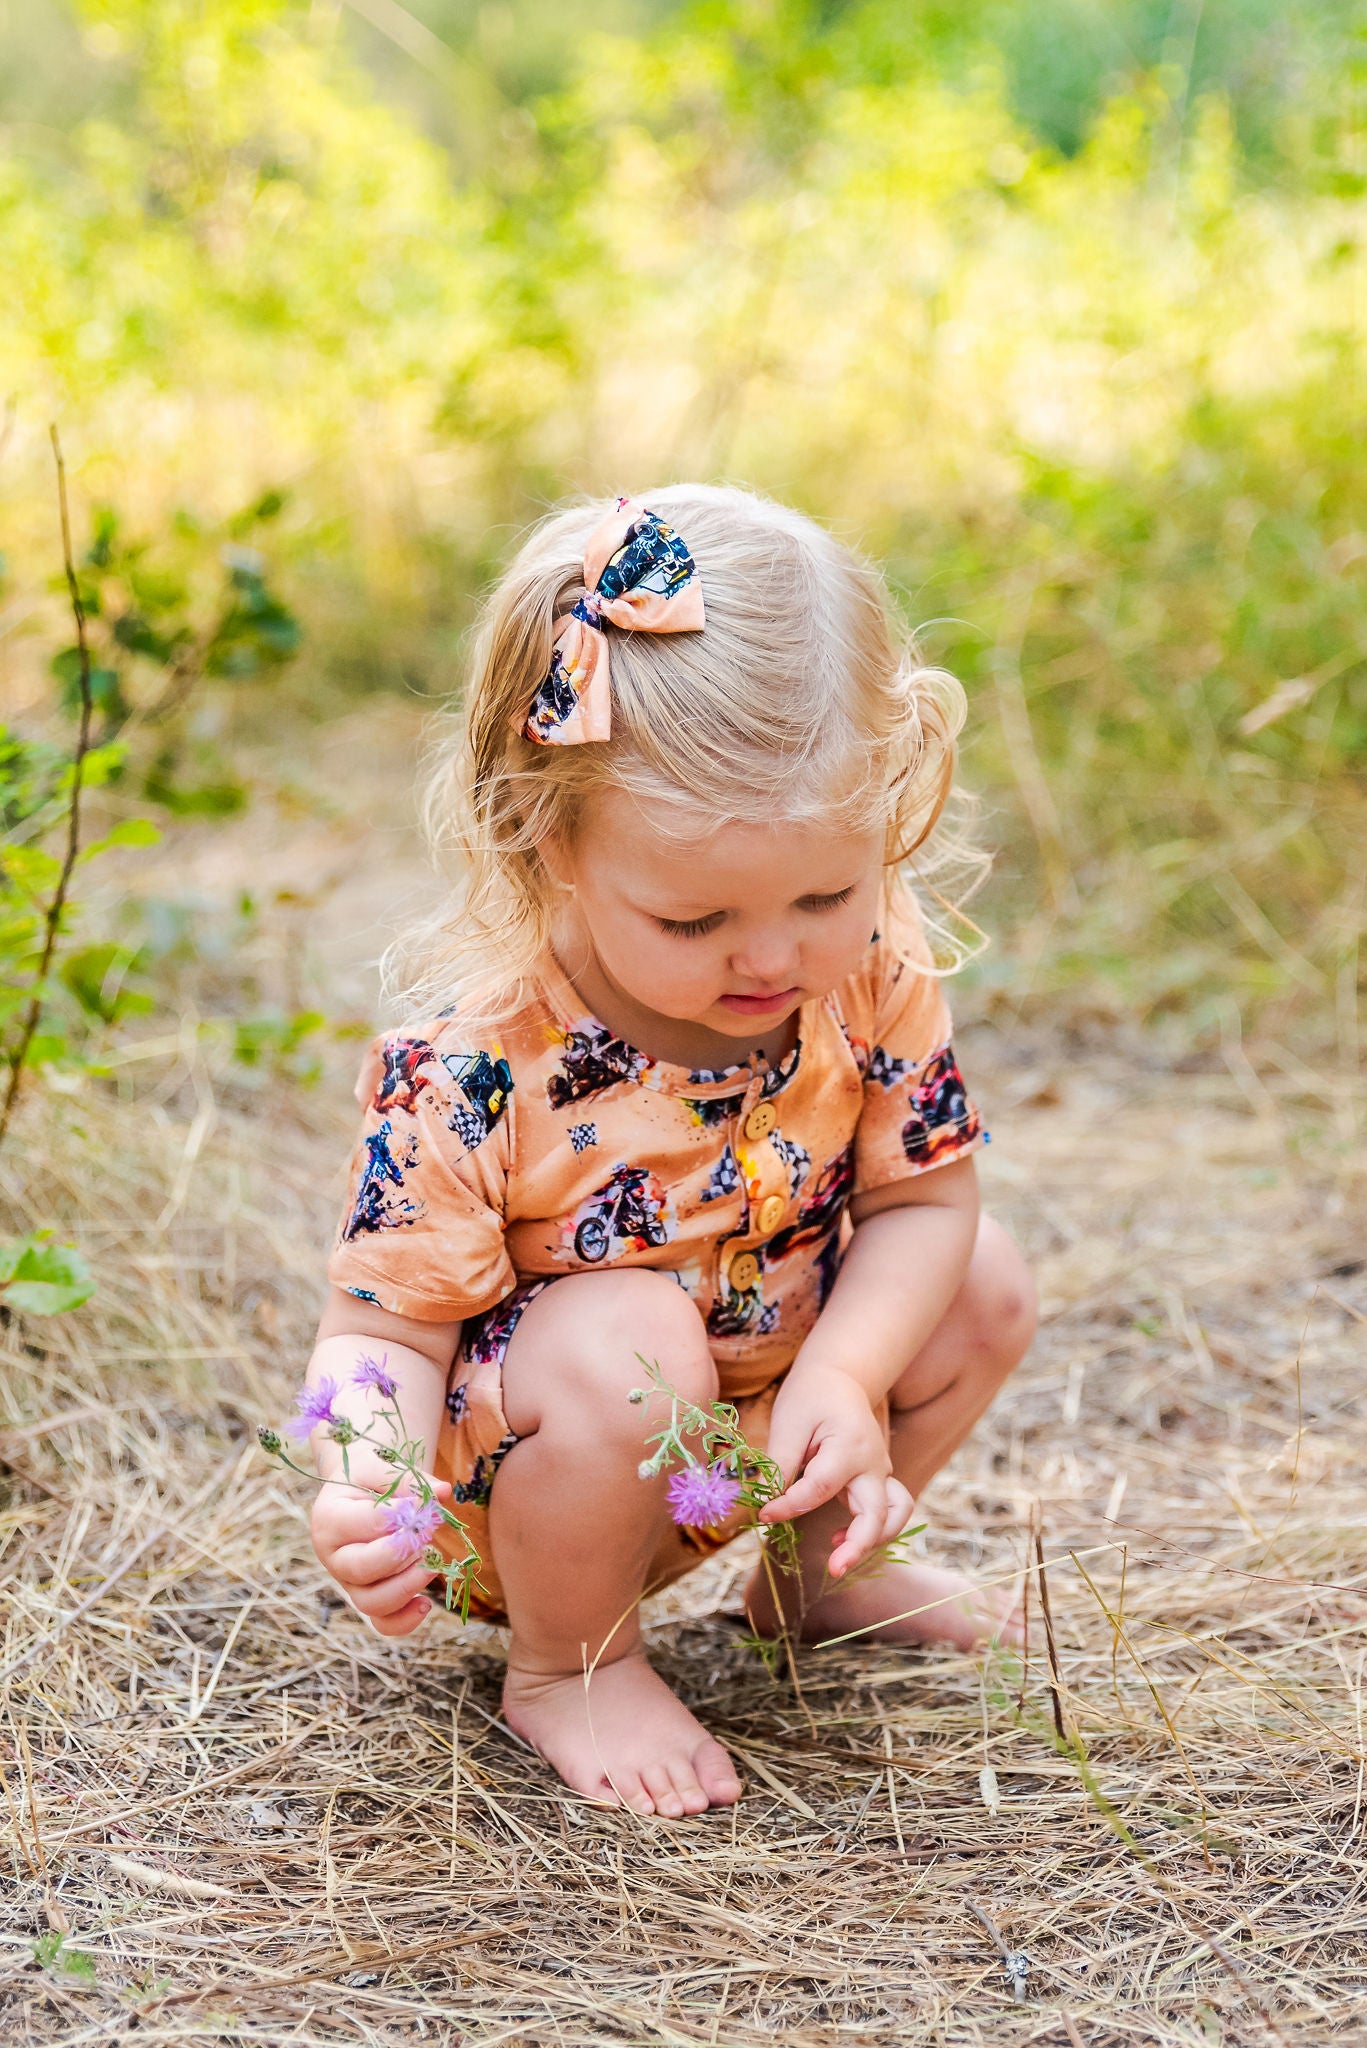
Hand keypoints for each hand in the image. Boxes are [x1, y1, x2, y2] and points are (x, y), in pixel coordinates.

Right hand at [309, 1447, 453, 1637]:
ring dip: (407, 1586)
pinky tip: (426, 1602)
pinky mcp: (366, 1596)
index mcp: (329, 1519)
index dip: (402, 1514)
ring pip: (372, 1602)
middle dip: (401, 1554)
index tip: (427, 1503)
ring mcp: (348, 1582)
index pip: (366, 1523)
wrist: (357, 1490)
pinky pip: (382, 1623)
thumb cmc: (369, 1477)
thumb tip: (443, 1492)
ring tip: (432, 1564)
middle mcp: (333, 1556)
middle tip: (426, 1536)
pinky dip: (405, 1621)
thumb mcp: (381, 1467)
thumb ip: (409, 1479)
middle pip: (362, 1568)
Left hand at [760, 1361, 913, 1578]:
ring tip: (839, 1557)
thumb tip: (769, 1501)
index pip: (819, 1488)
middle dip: (858, 1545)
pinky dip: (874, 1531)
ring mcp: (880, 1473)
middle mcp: (873, 1464)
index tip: (764, 1514)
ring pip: (894, 1515)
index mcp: (849, 1446)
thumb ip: (781, 1463)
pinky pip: (889, 1512)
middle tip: (832, 1569)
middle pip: (876, 1512)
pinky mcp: (877, 1482)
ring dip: (873, 1541)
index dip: (790, 1506)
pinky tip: (840, 1540)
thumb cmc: (811, 1396)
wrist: (840, 1377)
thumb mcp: (789, 1422)